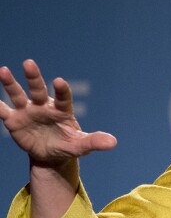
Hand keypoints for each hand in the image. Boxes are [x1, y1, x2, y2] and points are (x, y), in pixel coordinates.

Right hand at [0, 59, 116, 166]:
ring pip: (18, 95)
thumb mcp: (81, 145)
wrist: (51, 154)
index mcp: (62, 110)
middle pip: (38, 89)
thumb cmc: (68, 144)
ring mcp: (28, 111)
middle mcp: (44, 106)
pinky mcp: (14, 120)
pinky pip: (3, 111)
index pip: (63, 97)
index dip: (61, 90)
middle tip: (29, 63)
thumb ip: (94, 141)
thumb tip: (114, 143)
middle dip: (34, 77)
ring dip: (10, 84)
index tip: (59, 82)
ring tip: (3, 70)